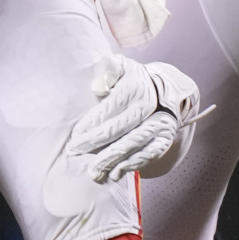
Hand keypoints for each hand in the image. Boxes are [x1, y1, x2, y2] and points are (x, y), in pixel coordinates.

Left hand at [66, 54, 199, 182]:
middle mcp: (150, 107)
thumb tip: (98, 85)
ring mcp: (160, 124)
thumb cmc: (130, 80)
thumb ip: (107, 70)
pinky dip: (132, 165)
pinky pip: (148, 155)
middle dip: (95, 143)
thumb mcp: (119, 66)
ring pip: (133, 144)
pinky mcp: (164, 138)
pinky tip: (115, 173)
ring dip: (112, 159)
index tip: (74, 136)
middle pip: (120, 128)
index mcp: (136, 88)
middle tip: (74, 152)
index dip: (91, 124)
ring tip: (93, 171)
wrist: (162, 91)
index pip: (110, 109)